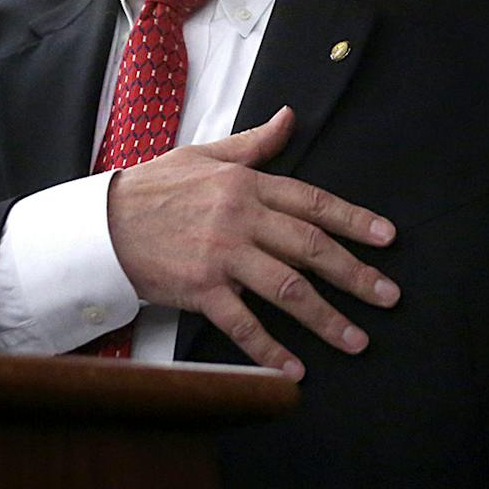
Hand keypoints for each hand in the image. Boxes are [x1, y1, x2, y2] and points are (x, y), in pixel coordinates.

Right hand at [105, 106, 398, 380]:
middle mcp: (241, 218)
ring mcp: (222, 255)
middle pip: (311, 247)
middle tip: (389, 296)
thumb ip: (254, 143)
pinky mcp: (199, 288)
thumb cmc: (153, 187)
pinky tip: (294, 371)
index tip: (387, 238)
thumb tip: (289, 118)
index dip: (354, 220)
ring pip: (286, 288)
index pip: (313, 202)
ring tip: (356, 340)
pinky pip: (242, 322)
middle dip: (355, 274)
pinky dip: (269, 349)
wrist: (99, 222)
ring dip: (325, 318)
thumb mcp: (205, 154)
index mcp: (247, 184)